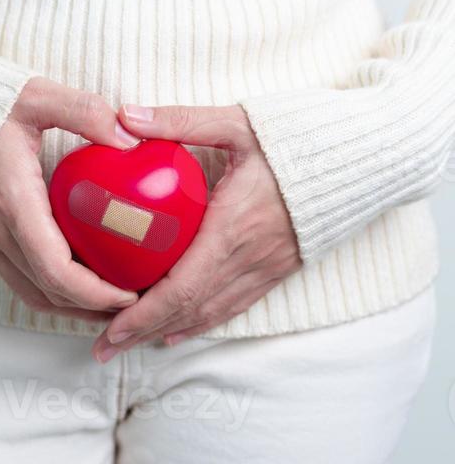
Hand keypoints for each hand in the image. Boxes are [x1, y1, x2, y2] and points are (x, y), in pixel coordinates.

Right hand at [0, 76, 140, 319]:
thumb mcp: (35, 95)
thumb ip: (85, 112)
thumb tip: (129, 138)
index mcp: (11, 201)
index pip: (56, 271)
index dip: (97, 293)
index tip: (131, 293)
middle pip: (47, 291)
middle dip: (93, 306)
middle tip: (135, 300)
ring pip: (30, 291)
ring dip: (70, 304)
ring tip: (111, 300)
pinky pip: (16, 275)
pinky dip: (49, 286)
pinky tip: (78, 277)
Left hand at [91, 103, 301, 360]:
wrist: (360, 160)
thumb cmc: (297, 138)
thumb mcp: (235, 122)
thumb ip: (180, 120)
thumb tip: (125, 116)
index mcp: (232, 228)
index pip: (182, 286)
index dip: (144, 313)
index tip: (110, 327)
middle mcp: (248, 258)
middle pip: (188, 309)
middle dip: (142, 332)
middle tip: (103, 348)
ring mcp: (264, 268)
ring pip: (210, 313)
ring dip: (165, 332)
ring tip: (128, 344)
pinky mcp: (277, 269)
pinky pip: (234, 305)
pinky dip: (201, 322)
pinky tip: (177, 330)